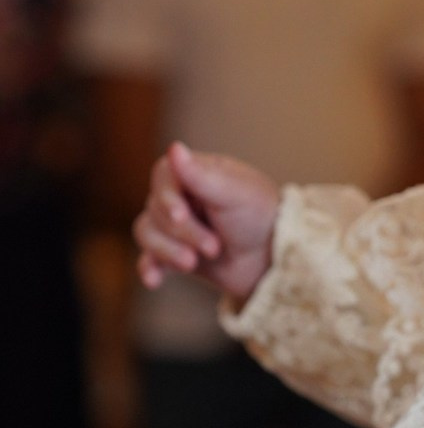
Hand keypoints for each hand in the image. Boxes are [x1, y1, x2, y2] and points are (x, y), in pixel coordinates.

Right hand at [133, 142, 280, 302]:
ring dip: (169, 251)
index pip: (163, 176)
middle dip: (185, 233)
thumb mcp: (235, 194)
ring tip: (194, 263)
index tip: (182, 215)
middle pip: (156, 210)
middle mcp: (182, 195)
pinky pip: (149, 257)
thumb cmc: (260, 218)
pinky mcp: (174, 250)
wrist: (273, 260)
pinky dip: (150, 268)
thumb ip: (202, 176)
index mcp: (197, 172)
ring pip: (147, 233)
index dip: (168, 197)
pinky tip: (155, 280)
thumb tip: (174, 148)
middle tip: (214, 247)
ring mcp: (175, 224)